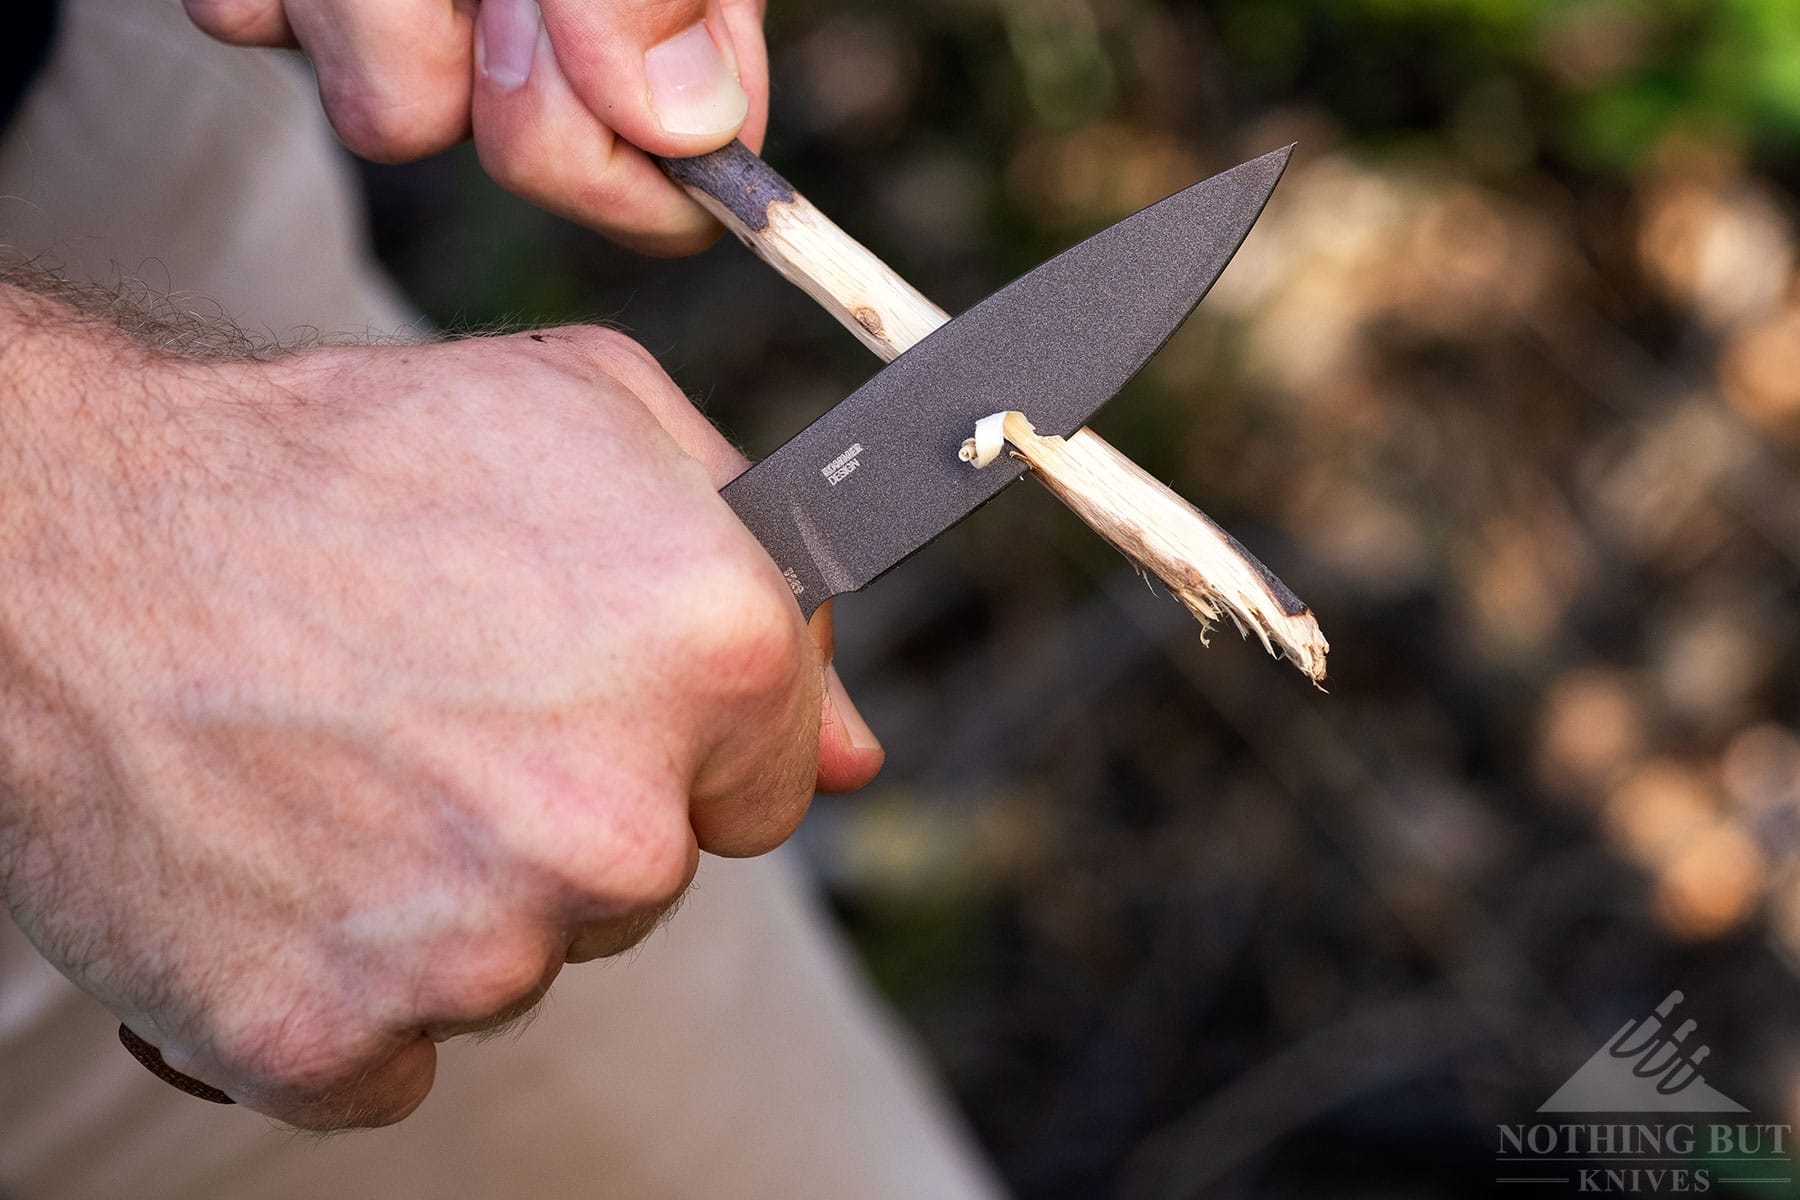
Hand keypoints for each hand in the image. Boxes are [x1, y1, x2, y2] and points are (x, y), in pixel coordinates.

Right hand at [0, 291, 880, 1127]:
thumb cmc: (337, 458)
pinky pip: (399, 1046)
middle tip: (431, 702)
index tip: (580, 688)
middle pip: (648, 877)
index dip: (682, 736)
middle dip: (570, 806)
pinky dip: (347, 975)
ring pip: (521, 960)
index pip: (776, 783)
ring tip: (341, 756)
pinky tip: (286, 853)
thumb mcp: (588, 411)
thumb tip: (860, 756)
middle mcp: (619, 822)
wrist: (67, 537)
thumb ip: (764, 564)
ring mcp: (475, 949)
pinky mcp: (332, 1036)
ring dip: (451, 888)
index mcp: (712, 657)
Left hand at [182, 0, 768, 254]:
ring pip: (390, 117)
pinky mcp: (299, 1)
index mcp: (662, 20)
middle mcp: (557, 38)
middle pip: (535, 162)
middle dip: (488, 67)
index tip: (572, 78)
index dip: (620, 165)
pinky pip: (260, 27)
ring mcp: (424, 24)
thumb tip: (687, 128)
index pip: (688, 178)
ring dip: (366, 11)